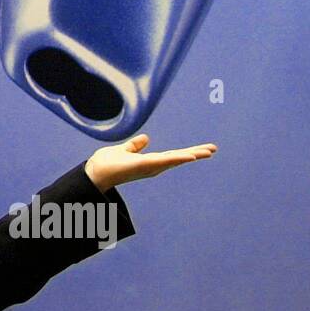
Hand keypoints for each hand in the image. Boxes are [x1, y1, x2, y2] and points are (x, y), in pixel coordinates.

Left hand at [84, 134, 216, 192]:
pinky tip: (191, 155)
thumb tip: (145, 138)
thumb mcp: (123, 150)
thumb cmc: (107, 164)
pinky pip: (166, 160)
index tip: (204, 149)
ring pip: (176, 159)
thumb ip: (134, 146)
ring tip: (208, 151)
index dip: (188, 151)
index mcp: (150, 161)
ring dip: (192, 154)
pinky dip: (179, 158)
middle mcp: (154, 165)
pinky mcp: (146, 165)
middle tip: (214, 148)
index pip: (173, 155)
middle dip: (197, 153)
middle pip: (179, 157)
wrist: (95, 172)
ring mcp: (151, 166)